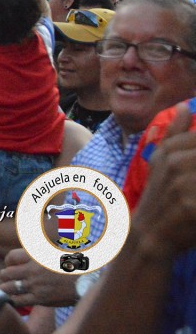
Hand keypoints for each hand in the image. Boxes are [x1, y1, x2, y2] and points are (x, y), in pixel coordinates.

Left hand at [0, 248, 78, 306]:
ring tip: (6, 290)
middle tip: (7, 279)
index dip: (8, 262)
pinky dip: (13, 300)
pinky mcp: (40, 298)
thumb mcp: (51, 251)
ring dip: (6, 289)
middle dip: (4, 276)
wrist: (85, 281)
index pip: (10, 257)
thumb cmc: (69, 265)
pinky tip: (14, 299)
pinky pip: (18, 300)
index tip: (11, 265)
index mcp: (35, 256)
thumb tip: (28, 234)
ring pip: (9, 288)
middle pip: (6, 273)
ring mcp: (35, 285)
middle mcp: (32, 270)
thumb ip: (37, 248)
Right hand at [130, 106, 195, 259]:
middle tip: (195, 178)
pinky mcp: (191, 206)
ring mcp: (183, 184)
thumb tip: (184, 106)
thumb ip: (175, 133)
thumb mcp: (161, 161)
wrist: (149, 235)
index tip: (195, 166)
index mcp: (170, 149)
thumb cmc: (160, 197)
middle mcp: (175, 163)